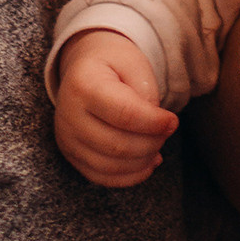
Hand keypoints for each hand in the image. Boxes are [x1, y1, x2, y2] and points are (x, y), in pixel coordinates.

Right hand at [55, 29, 177, 186]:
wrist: (84, 69)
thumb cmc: (113, 64)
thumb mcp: (134, 63)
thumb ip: (146, 94)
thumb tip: (155, 129)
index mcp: (83, 84)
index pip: (124, 114)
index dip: (154, 123)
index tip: (172, 121)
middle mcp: (68, 114)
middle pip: (117, 145)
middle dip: (151, 143)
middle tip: (166, 132)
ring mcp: (66, 138)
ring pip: (109, 165)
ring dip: (142, 161)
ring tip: (158, 146)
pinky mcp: (71, 155)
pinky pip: (101, 177)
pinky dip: (129, 176)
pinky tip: (147, 163)